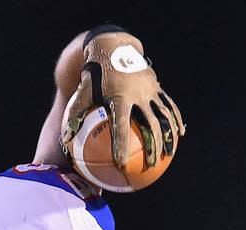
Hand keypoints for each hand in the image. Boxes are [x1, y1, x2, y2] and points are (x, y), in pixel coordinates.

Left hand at [62, 28, 184, 168]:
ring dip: (167, 135)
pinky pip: (168, 105)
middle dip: (152, 146)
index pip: (121, 126)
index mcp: (119, 97)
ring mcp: (150, 90)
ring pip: (163, 116)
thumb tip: (66, 139)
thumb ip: (75, 114)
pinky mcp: (156, 87)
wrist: (114, 46)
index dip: (122, 145)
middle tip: (150, 166)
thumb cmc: (94, 74)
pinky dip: (175, 119)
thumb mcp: (82, 92)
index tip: (122, 163)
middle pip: (149, 124)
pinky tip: (179, 134)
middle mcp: (138, 94)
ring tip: (168, 154)